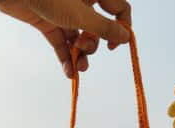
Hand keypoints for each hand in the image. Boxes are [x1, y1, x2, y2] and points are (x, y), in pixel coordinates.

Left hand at [0, 0, 130, 77]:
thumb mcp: (80, 14)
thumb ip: (104, 27)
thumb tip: (126, 38)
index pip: (119, 9)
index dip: (121, 27)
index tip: (115, 45)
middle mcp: (81, 1)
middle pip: (97, 28)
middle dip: (93, 45)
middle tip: (84, 49)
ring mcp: (64, 12)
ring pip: (79, 37)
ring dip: (81, 56)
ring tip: (79, 68)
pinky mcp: (47, 21)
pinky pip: (61, 42)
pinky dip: (65, 58)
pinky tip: (69, 73)